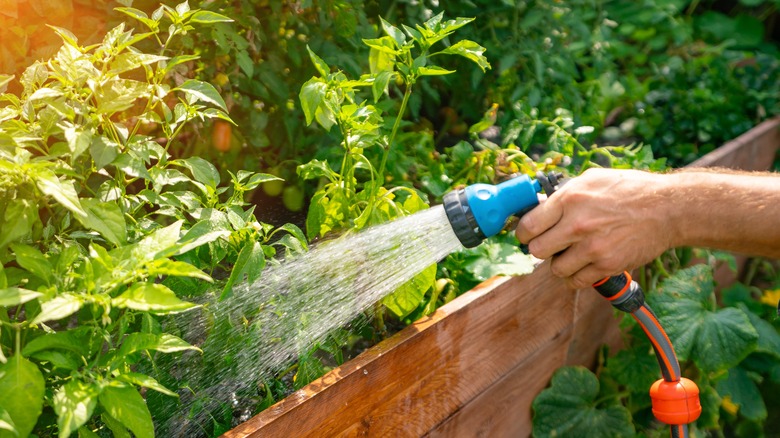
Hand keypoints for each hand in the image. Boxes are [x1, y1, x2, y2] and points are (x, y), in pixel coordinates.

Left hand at [516, 168, 676, 288]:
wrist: (666, 208)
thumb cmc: (628, 190)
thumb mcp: (591, 180)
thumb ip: (563, 194)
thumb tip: (538, 205)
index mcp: (570, 199)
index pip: (527, 226)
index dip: (523, 233)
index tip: (527, 235)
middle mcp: (577, 224)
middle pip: (536, 250)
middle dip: (540, 248)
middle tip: (550, 244)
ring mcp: (592, 248)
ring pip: (555, 269)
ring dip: (559, 263)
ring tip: (571, 253)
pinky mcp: (607, 266)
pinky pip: (576, 281)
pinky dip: (576, 276)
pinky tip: (583, 264)